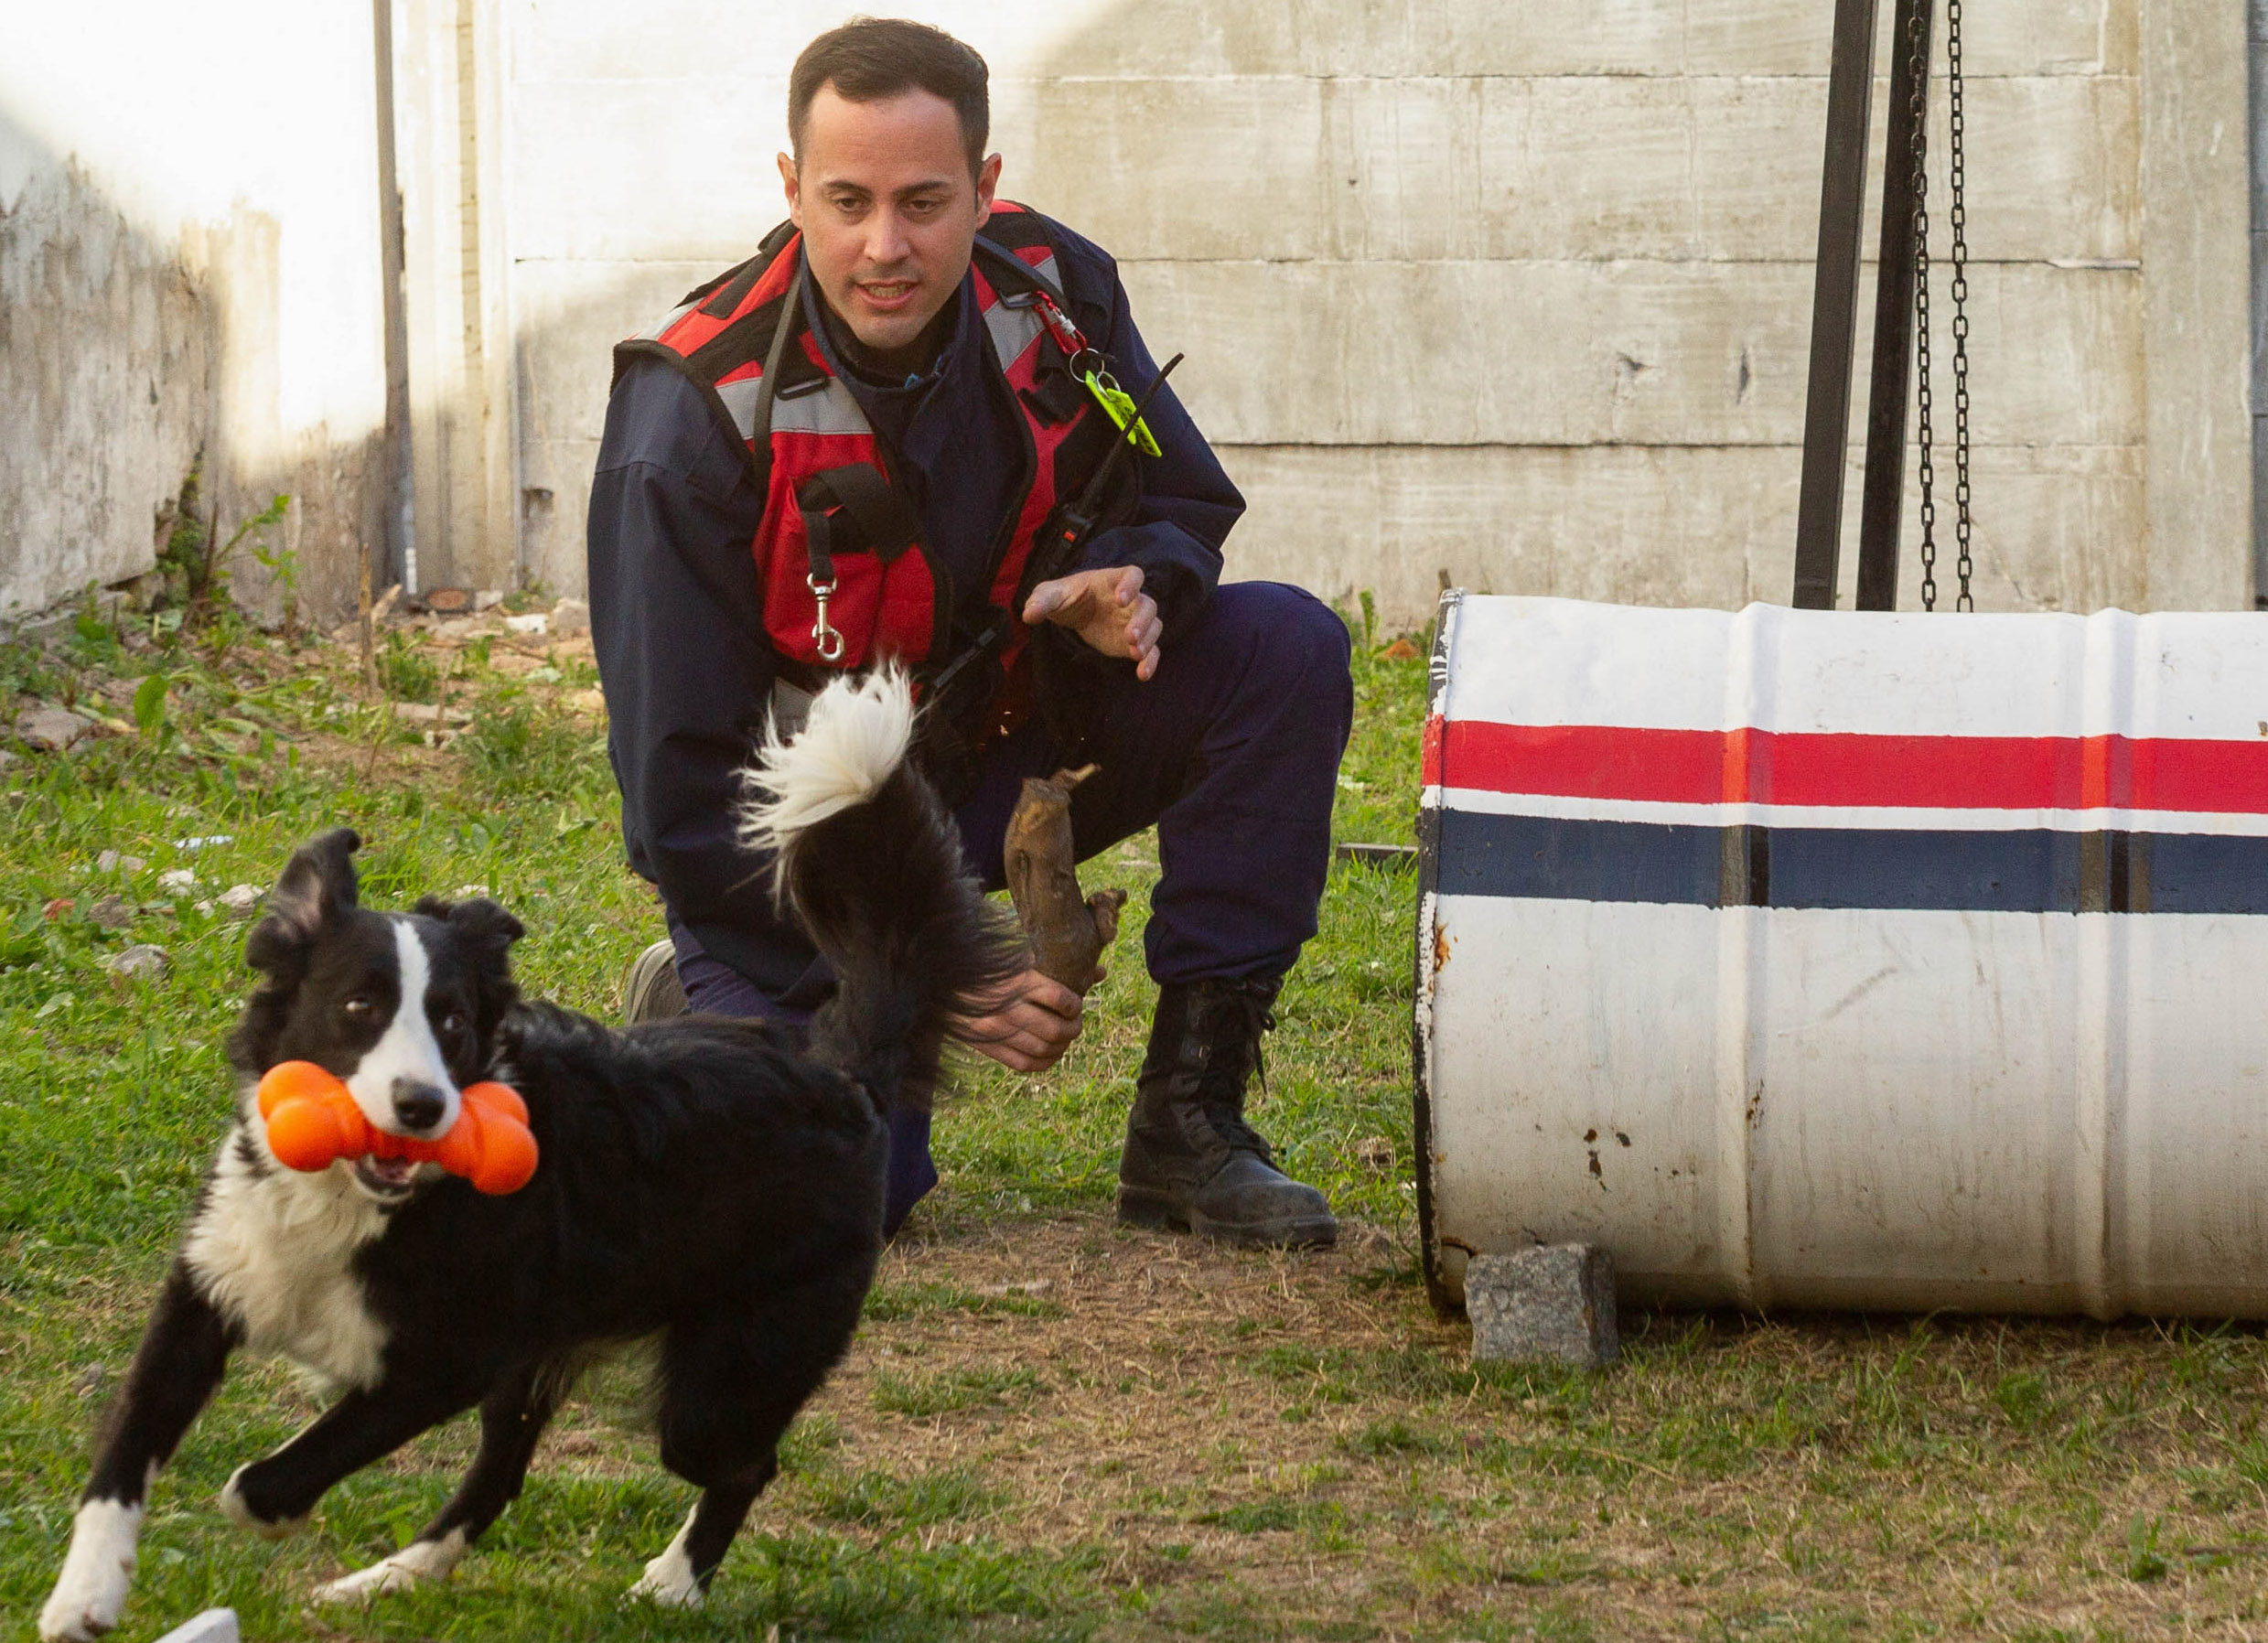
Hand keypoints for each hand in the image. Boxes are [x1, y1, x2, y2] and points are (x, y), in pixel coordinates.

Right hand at [950, 968, 1084, 1071]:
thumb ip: (1058, 966)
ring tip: (1065, 1038)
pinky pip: (1025, 1064)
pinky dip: (1045, 1062)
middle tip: (1075, 1024)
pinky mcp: (990, 1047)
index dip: (1076, 1005)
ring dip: (1062, 1047)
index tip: (1076, 1004)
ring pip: (1044, 1049)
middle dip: (1074, 1029)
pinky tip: (1051, 1054)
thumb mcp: (1019, 960)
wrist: (943, 986)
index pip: (1061, 999)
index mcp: (1018, 981)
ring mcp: (998, 1030)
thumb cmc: (988, 969)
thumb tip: (1101, 972)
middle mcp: (1009, 1008)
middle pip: (1057, 1029)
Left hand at [1022, 565, 1161, 680]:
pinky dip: (1150, 662)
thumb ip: (1041, 600)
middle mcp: (1131, 600)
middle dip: (1141, 620)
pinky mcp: (1134, 642)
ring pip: (1153, 626)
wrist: (1075, 613)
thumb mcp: (1051, 595)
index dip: (1131, 585)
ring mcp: (1135, 621)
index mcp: (1112, 580)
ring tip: (1135, 653)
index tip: (1121, 599)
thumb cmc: (1067, 598)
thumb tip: (1029, 614)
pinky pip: (1151, 650)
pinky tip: (1142, 675)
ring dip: (1148, 639)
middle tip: (1129, 636)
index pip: (1133, 574)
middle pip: (1147, 604)